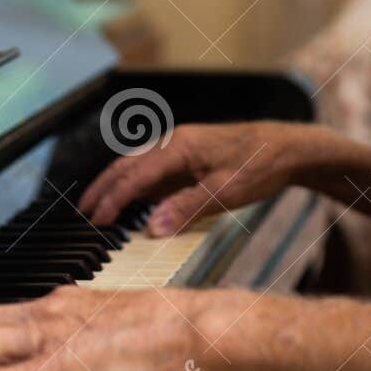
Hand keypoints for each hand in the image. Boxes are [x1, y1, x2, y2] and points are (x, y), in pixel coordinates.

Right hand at [78, 120, 311, 234]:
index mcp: (180, 147)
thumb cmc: (261, 166)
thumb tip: (150, 227)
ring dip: (115, 186)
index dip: (112, 200)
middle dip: (102, 189)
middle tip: (82, 214)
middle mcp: (175, 142)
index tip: (95, 221)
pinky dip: (136, 186)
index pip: (135, 176)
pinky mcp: (189, 156)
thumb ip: (186, 208)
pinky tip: (133, 202)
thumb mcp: (226, 192)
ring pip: (137, 165)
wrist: (288, 147)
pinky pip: (154, 170)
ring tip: (97, 208)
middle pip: (127, 165)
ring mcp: (181, 148)